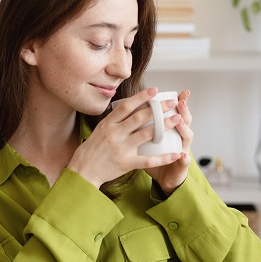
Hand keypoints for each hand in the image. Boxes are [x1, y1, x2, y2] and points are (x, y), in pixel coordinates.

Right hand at [67, 87, 183, 188]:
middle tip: (172, 102)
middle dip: (158, 108)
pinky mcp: (126, 163)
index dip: (141, 97)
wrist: (82, 171)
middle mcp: (115, 134)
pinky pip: (148, 159)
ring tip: (177, 119)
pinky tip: (176, 154)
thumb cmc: (91, 150)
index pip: (126, 106)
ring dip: (164, 126)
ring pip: (146, 134)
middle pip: (140, 117)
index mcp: (108, 124)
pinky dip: (163, 157)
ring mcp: (121, 148)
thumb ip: (113, 120)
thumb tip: (127, 107)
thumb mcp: (99, 130)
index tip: (154, 90)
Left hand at [144, 90, 193, 194]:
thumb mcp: (149, 141)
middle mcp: (181, 139)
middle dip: (183, 110)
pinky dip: (183, 159)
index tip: (181, 92)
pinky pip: (184, 161)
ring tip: (179, 121)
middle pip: (185, 121)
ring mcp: (183, 151)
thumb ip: (144, 128)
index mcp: (173, 131)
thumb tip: (133, 110)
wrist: (166, 180)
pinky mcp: (182, 166)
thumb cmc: (154, 159)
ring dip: (184, 129)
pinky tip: (182, 156)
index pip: (178, 113)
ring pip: (187, 137)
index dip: (181, 103)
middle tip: (179, 101)